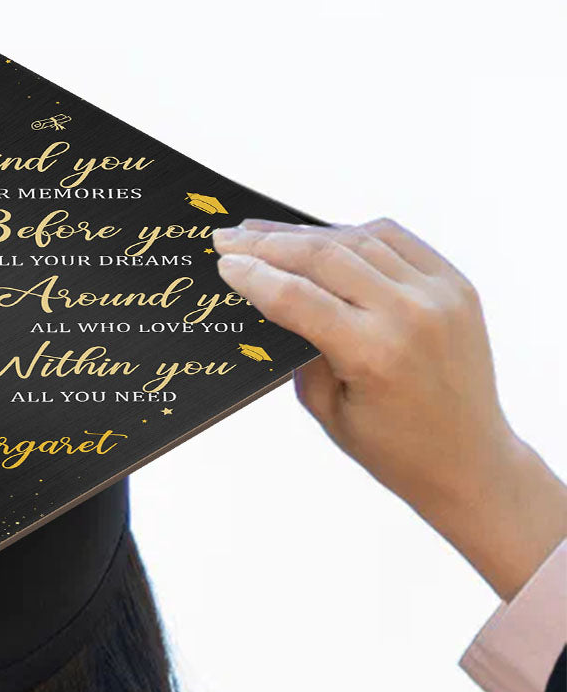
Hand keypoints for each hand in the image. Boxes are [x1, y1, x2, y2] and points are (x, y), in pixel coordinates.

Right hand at [213, 217, 566, 598]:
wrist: (469, 459)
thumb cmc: (392, 448)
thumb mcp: (328, 409)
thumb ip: (301, 351)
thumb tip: (273, 298)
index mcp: (373, 354)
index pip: (297, 297)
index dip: (254, 275)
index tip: (222, 262)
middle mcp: (410, 315)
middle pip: (324, 255)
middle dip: (269, 244)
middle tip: (229, 238)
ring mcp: (439, 294)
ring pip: (359, 238)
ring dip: (306, 233)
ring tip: (266, 233)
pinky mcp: (456, 285)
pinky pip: (396, 240)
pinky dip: (354, 233)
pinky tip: (323, 237)